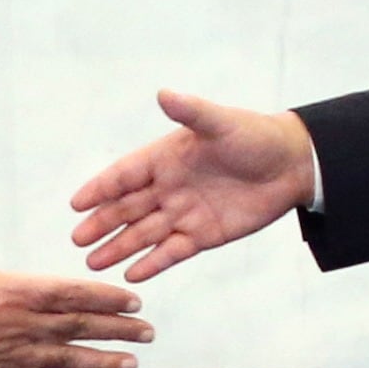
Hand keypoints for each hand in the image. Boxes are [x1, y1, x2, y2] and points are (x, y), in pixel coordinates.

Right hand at [0, 158, 152, 367]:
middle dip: (116, 329)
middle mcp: (17, 326)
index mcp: (8, 292)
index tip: (133, 300)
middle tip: (149, 333)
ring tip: (131, 365)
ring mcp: (8, 356)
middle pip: (76, 327)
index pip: (68, 294)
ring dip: (101, 362)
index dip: (104, 297)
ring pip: (65, 359)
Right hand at [68, 89, 316, 281]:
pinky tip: (132, 274)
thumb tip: (164, 93)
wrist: (292, 165)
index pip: (124, 175)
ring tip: (94, 262)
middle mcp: (169, 186)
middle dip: (102, 224)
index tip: (76, 204)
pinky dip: (153, 262)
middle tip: (77, 240)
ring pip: (144, 233)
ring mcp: (184, 212)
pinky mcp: (203, 235)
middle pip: (127, 208)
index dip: (100, 188)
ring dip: (120, 247)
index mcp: (166, 158)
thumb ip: (191, 112)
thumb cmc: (255, 136)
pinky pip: (172, 251)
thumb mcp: (221, 123)